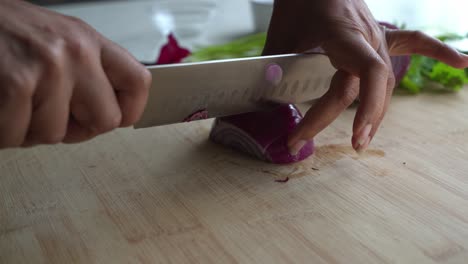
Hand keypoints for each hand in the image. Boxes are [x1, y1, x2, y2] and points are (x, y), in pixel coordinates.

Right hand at [0, 0, 150, 148]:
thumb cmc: (1, 32)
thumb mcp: (54, 41)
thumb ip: (85, 73)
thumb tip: (106, 115)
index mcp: (87, 40)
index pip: (138, 82)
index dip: (131, 109)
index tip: (118, 118)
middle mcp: (74, 51)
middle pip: (107, 120)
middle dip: (76, 128)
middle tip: (49, 114)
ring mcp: (47, 68)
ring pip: (55, 134)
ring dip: (29, 128)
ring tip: (12, 99)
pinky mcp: (16, 84)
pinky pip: (19, 135)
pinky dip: (3, 130)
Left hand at [264, 0, 467, 151]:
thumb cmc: (296, 3)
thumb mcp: (278, 38)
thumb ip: (271, 71)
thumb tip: (262, 106)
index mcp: (343, 34)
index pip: (358, 80)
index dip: (341, 113)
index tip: (307, 136)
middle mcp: (367, 37)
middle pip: (370, 86)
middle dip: (360, 120)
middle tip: (345, 147)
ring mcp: (378, 34)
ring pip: (385, 80)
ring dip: (377, 109)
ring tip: (363, 134)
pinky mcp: (381, 33)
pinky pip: (415, 43)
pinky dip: (437, 53)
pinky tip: (463, 63)